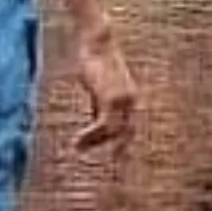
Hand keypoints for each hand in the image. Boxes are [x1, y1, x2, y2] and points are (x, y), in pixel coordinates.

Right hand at [70, 25, 136, 154]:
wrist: (97, 42)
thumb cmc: (96, 63)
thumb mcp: (99, 89)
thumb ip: (100, 107)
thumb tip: (93, 130)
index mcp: (134, 100)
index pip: (134, 129)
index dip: (126, 146)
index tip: (117, 161)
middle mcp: (134, 102)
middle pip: (129, 135)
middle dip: (121, 152)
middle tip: (111, 168)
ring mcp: (125, 101)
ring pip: (115, 133)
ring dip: (95, 142)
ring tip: (77, 148)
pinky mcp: (112, 98)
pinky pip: (103, 126)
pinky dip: (90, 136)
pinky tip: (77, 142)